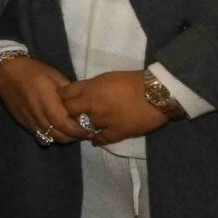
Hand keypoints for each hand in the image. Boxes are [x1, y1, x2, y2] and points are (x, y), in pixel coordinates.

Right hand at [0, 54, 86, 143]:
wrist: (7, 71)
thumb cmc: (34, 71)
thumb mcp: (56, 76)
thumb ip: (69, 93)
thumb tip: (82, 106)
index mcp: (46, 101)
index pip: (64, 124)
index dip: (78, 130)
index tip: (90, 130)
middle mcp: (37, 113)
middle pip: (58, 135)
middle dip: (74, 137)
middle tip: (85, 134)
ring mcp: (28, 120)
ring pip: (49, 137)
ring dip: (63, 138)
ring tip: (73, 133)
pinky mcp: (23, 122)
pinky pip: (40, 135)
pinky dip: (51, 136)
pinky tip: (57, 130)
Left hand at [60, 69, 174, 144]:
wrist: (157, 93)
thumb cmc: (132, 81)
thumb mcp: (105, 78)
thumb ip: (89, 86)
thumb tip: (79, 93)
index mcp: (90, 89)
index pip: (64, 95)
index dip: (61, 99)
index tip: (60, 101)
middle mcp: (93, 105)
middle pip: (69, 112)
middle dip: (67, 114)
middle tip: (69, 117)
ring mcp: (104, 120)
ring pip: (83, 127)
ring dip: (81, 128)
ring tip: (81, 128)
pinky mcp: (118, 132)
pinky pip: (101, 139)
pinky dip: (96, 140)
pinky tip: (93, 139)